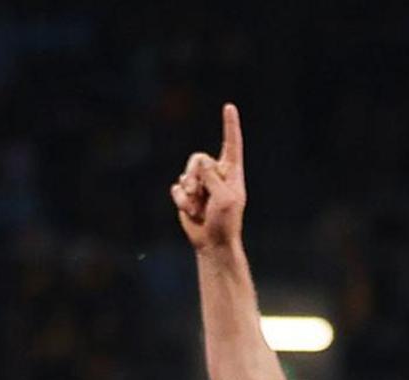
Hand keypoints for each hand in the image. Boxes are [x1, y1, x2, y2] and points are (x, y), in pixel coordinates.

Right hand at [172, 101, 248, 250]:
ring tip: (197, 207)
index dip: (230, 125)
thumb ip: (213, 177)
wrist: (213, 243)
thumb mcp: (225, 198)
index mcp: (231, 172)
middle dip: (195, 175)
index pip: (232, 144)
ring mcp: (201, 183)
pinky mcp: (187, 194)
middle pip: (199, 158)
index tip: (229, 107)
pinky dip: (181, 200)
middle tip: (200, 193)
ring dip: (189, 191)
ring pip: (187, 172)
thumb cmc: (226, 222)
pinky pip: (177, 187)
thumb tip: (200, 163)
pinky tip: (190, 211)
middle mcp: (216, 174)